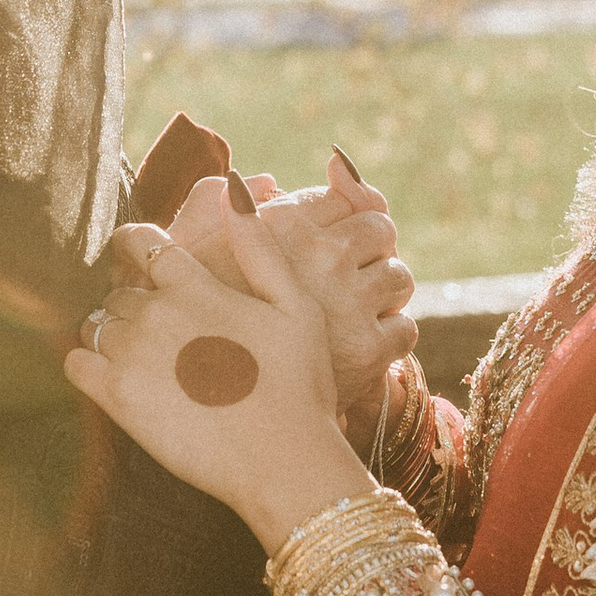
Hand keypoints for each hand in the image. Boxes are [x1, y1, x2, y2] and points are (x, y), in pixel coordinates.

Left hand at [68, 210, 374, 552]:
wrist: (284, 460)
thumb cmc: (299, 384)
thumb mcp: (295, 304)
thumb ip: (259, 246)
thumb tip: (234, 189)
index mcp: (194, 283)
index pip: (140, 242)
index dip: (137, 248)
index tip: (141, 260)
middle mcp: (155, 312)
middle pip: (119, 289)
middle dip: (132, 300)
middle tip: (158, 328)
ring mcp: (132, 355)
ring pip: (96, 323)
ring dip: (111, 332)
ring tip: (144, 356)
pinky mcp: (117, 399)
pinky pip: (76, 363)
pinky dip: (86, 363)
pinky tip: (114, 376)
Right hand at [165, 161, 417, 431]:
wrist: (221, 415)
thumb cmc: (195, 328)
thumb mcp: (189, 254)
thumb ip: (218, 204)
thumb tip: (267, 181)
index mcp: (281, 225)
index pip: (347, 195)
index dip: (345, 215)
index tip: (333, 240)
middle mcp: (320, 256)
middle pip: (381, 227)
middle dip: (372, 247)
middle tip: (350, 275)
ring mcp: (349, 302)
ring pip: (399, 275)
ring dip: (384, 292)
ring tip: (354, 312)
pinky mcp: (370, 350)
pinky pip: (405, 327)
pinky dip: (390, 338)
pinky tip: (360, 346)